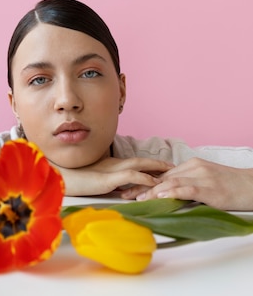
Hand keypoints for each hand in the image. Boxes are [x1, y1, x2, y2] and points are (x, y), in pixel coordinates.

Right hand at [52, 156, 172, 196]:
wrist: (58, 178)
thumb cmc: (71, 180)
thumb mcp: (93, 182)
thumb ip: (106, 184)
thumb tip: (118, 190)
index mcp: (109, 165)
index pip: (133, 162)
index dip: (148, 163)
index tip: (162, 166)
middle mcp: (112, 164)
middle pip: (140, 160)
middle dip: (157, 163)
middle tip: (174, 166)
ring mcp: (110, 170)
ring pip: (138, 165)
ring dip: (155, 167)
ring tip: (171, 172)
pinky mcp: (108, 177)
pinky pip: (130, 176)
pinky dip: (144, 178)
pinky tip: (154, 182)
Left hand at [120, 158, 252, 210]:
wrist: (251, 185)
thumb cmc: (230, 185)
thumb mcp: (207, 180)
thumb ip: (189, 182)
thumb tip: (171, 191)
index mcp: (192, 164)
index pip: (163, 174)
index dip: (145, 181)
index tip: (129, 188)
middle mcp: (193, 167)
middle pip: (163, 177)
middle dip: (142, 186)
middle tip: (125, 194)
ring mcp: (201, 177)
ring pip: (171, 182)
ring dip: (152, 191)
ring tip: (137, 199)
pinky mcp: (208, 189)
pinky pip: (186, 189)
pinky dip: (171, 193)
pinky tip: (159, 197)